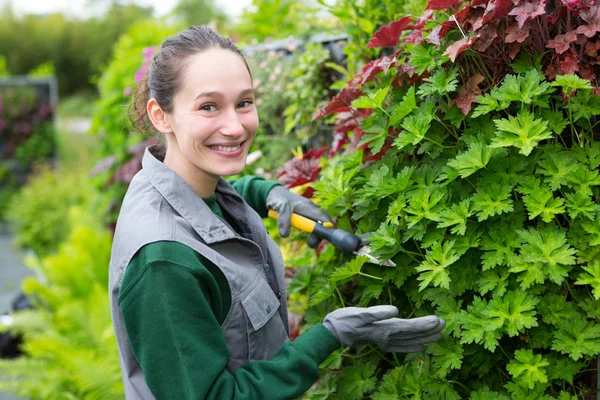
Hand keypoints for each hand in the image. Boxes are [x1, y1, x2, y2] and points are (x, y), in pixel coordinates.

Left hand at [266, 186, 331, 247]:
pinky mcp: (305, 216)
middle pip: (323, 223)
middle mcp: (312, 210)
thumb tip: (285, 235)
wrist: (274, 193)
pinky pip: (312, 225)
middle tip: (310, 243)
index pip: (324, 218)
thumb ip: (283, 219)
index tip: (319, 238)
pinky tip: (305, 236)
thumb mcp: (280, 207)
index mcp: (309, 207)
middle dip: (320, 235)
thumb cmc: (279, 198)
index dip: (327, 229)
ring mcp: (309, 213)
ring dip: (315, 235)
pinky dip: (311, 232)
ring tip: (309, 243)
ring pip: (318, 225)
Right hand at [323, 305, 444, 352]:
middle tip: (445, 326)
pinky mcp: (380, 342)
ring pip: (409, 341)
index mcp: (384, 328)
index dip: (424, 324)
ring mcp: (384, 341)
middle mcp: (387, 337)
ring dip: (424, 338)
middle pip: (412, 335)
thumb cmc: (344, 320)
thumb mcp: (359, 313)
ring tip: (439, 336)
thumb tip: (395, 310)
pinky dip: (412, 347)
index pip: (409, 327)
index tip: (439, 320)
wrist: (332, 333)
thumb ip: (377, 312)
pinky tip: (420, 348)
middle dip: (429, 331)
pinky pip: (401, 346)